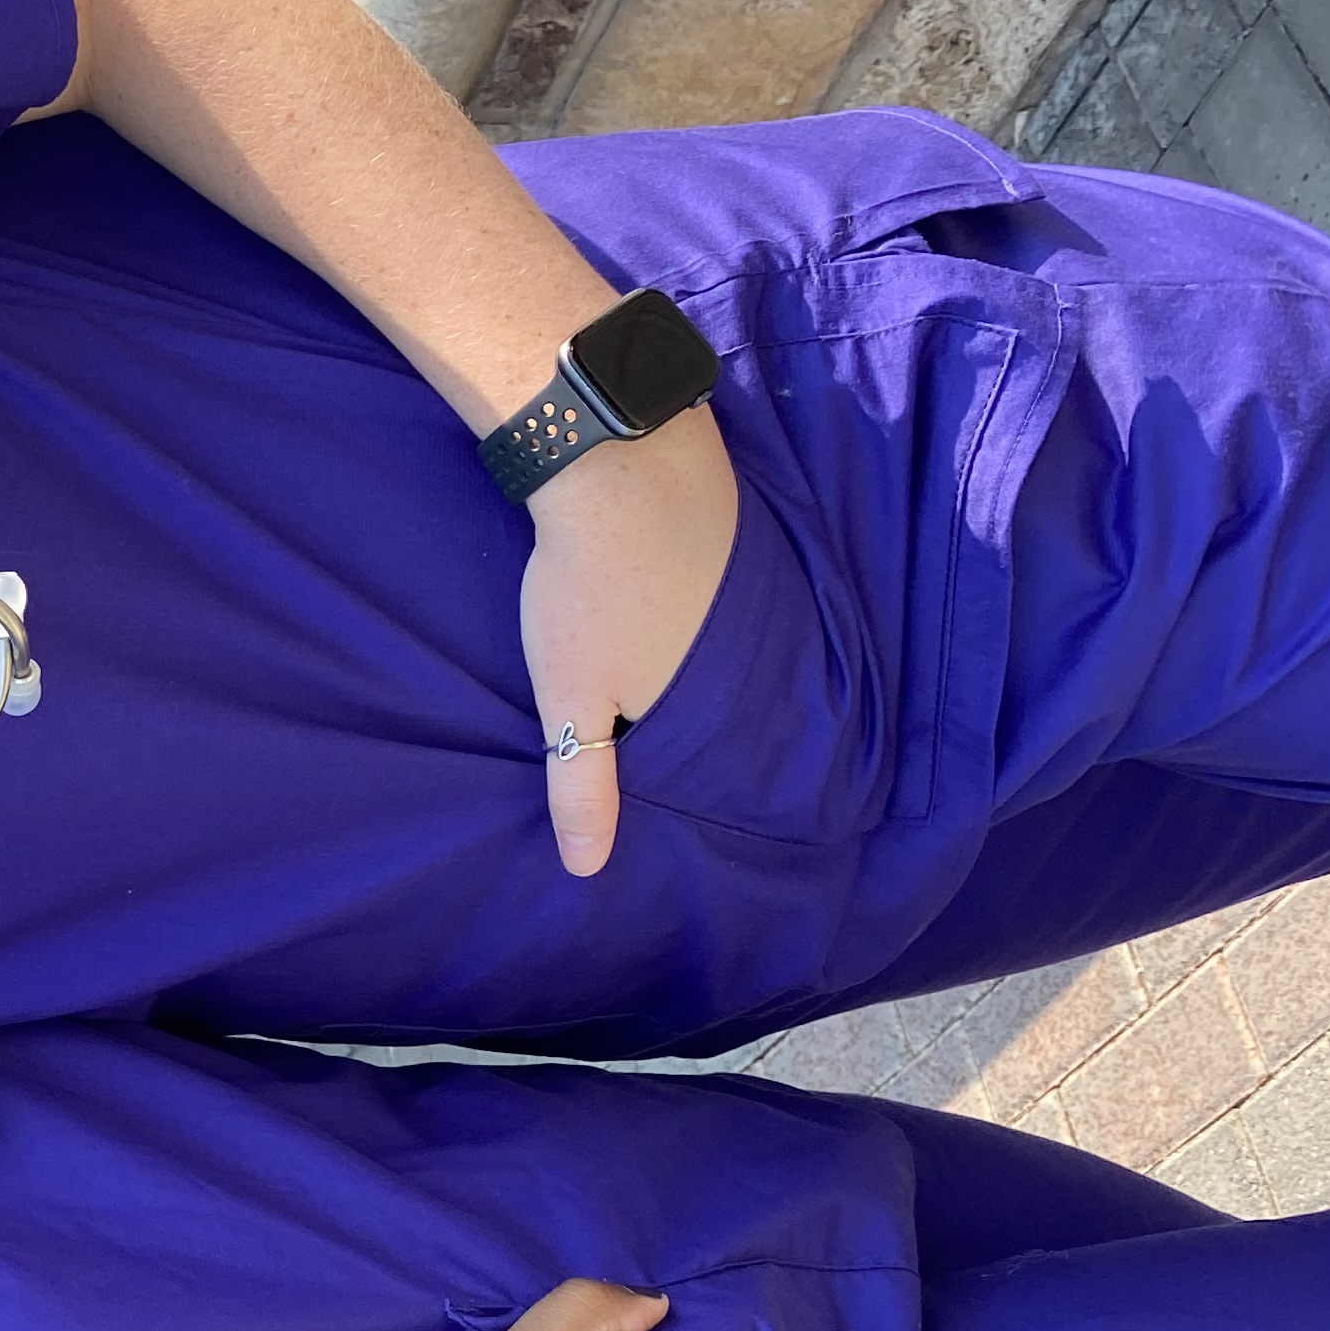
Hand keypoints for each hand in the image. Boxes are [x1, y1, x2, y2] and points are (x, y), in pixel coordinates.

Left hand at [520, 412, 739, 877]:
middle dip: (719, 730)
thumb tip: (588, 871)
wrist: (618, 459)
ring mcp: (756, 585)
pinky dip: (713, 613)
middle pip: (734, 703)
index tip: (702, 807)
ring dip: (718, 666)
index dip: (708, 783)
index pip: (726, 759)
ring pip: (733, 646)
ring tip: (685, 680)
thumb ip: (584, 783)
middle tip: (687, 745)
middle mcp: (757, 646)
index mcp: (722, 695)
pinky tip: (692, 609)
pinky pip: (730, 595)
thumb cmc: (591, 585)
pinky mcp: (742, 536)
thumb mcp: (573, 696)